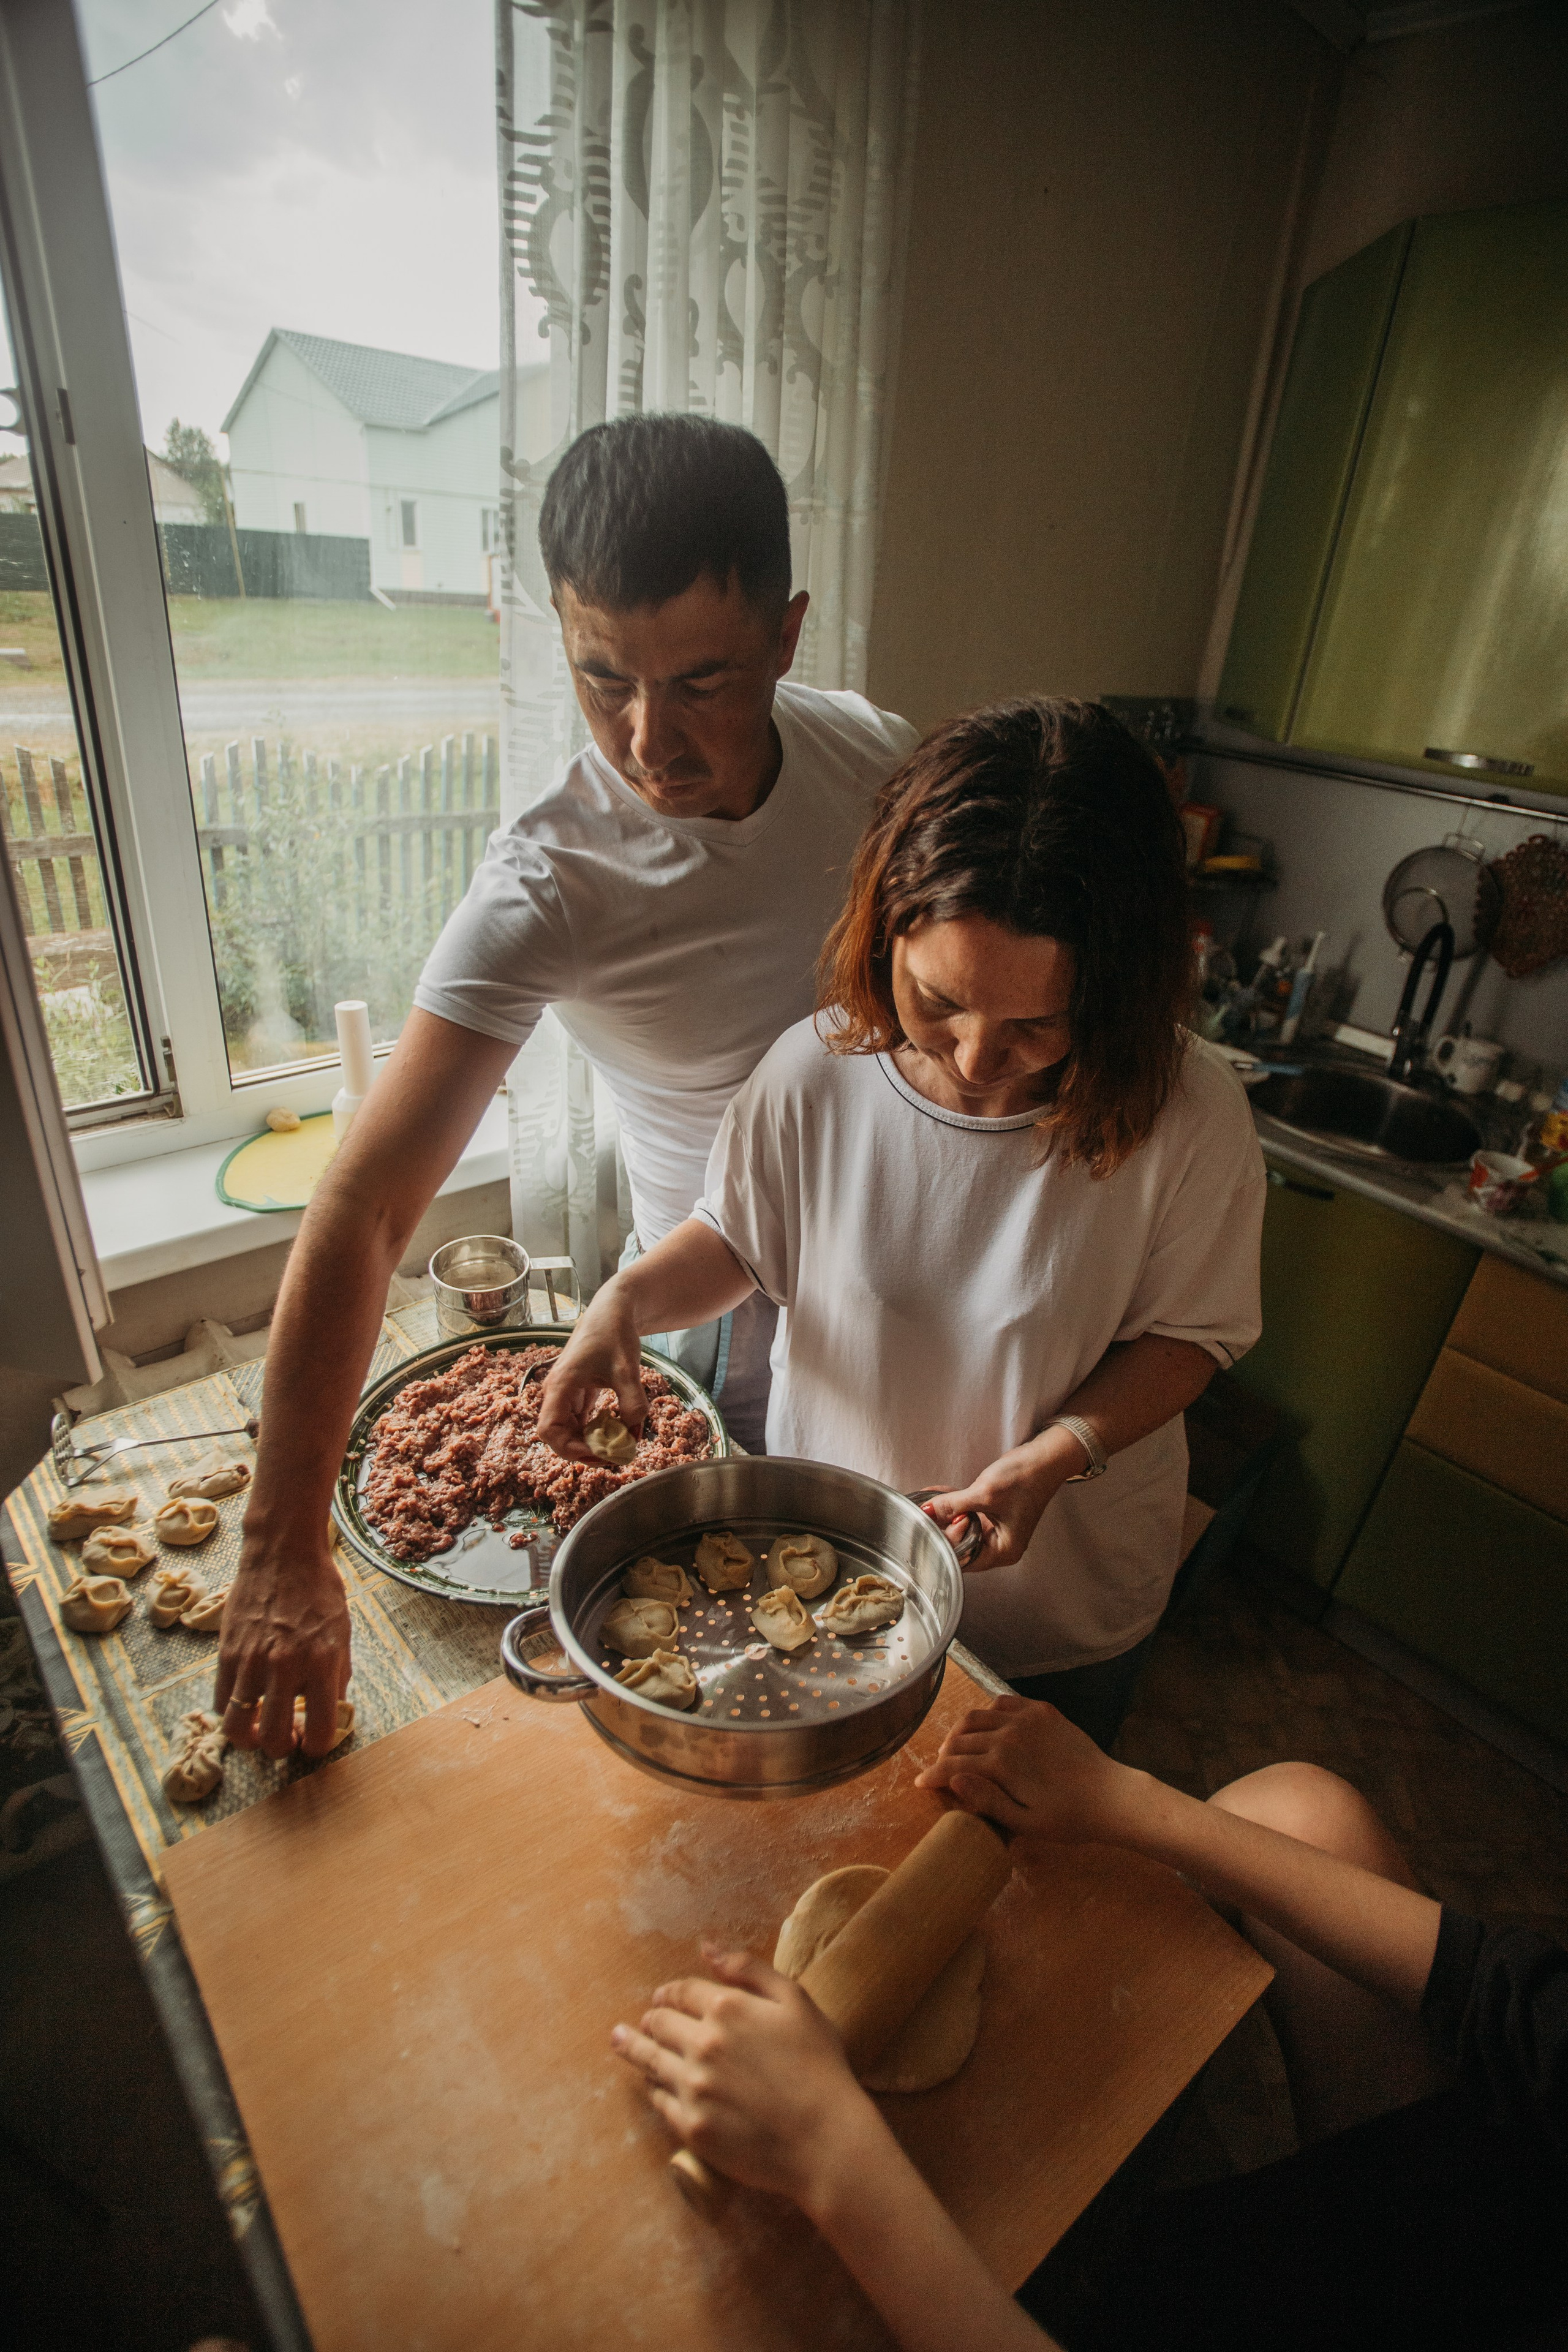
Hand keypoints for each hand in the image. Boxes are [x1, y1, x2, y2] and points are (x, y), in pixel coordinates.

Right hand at [215, 1518, 352, 1758]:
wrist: (283, 1552)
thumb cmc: (318, 1590)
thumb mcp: (342, 1633)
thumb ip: (337, 1677)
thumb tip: (330, 1713)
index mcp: (322, 1662)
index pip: (322, 1730)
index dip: (319, 1747)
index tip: (315, 1741)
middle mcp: (285, 1666)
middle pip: (274, 1740)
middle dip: (283, 1748)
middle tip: (288, 1735)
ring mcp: (251, 1661)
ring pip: (238, 1730)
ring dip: (251, 1739)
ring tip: (260, 1727)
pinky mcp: (226, 1653)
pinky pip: (220, 1702)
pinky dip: (231, 1711)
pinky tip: (245, 1700)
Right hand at [534, 1282, 648, 1462]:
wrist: (614, 1311)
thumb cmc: (615, 1333)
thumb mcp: (627, 1369)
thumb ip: (632, 1402)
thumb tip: (634, 1434)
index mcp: (560, 1385)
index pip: (549, 1430)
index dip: (570, 1448)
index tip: (599, 1452)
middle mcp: (557, 1392)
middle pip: (558, 1435)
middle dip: (583, 1450)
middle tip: (614, 1456)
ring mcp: (566, 1393)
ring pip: (569, 1430)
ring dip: (590, 1443)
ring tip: (617, 1447)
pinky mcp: (578, 1393)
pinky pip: (580, 1421)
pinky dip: (596, 1431)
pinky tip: (616, 1432)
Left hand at [610, 1943, 878, 2204]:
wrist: (826, 2140)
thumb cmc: (818, 2066)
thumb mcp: (794, 2001)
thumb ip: (748, 1968)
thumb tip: (707, 1947)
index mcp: (727, 2008)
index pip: (681, 1991)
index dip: (671, 1992)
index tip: (664, 1996)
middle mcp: (702, 2045)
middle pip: (659, 2023)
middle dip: (652, 2018)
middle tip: (647, 2021)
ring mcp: (693, 2089)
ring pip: (650, 2060)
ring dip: (633, 2047)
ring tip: (618, 2040)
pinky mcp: (691, 2128)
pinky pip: (659, 2101)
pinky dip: (653, 2087)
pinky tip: (650, 2083)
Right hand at [916, 1695, 1144, 1844]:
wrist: (1110, 1795)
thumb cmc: (1067, 1818)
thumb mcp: (1025, 1823)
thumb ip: (987, 1801)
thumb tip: (953, 1779)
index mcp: (1001, 1763)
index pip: (953, 1765)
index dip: (933, 1775)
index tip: (921, 1784)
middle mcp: (1009, 1733)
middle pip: (960, 1738)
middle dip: (943, 1754)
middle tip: (940, 1768)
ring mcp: (1027, 1717)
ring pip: (977, 1716)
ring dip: (961, 1731)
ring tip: (957, 1747)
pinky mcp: (1043, 1710)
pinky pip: (1004, 1702)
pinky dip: (988, 1712)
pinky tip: (988, 1727)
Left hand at [919, 1426, 1082, 1567]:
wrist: (1044, 1457)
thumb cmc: (1026, 1478)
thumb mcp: (984, 1493)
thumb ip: (952, 1505)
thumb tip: (927, 1512)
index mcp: (1004, 1550)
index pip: (964, 1558)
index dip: (948, 1541)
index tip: (939, 1521)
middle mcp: (999, 1545)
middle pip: (960, 1545)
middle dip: (943, 1526)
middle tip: (932, 1510)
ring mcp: (995, 1530)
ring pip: (960, 1528)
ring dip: (944, 1514)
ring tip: (930, 1501)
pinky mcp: (991, 1515)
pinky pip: (966, 1514)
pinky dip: (953, 1505)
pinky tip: (939, 1494)